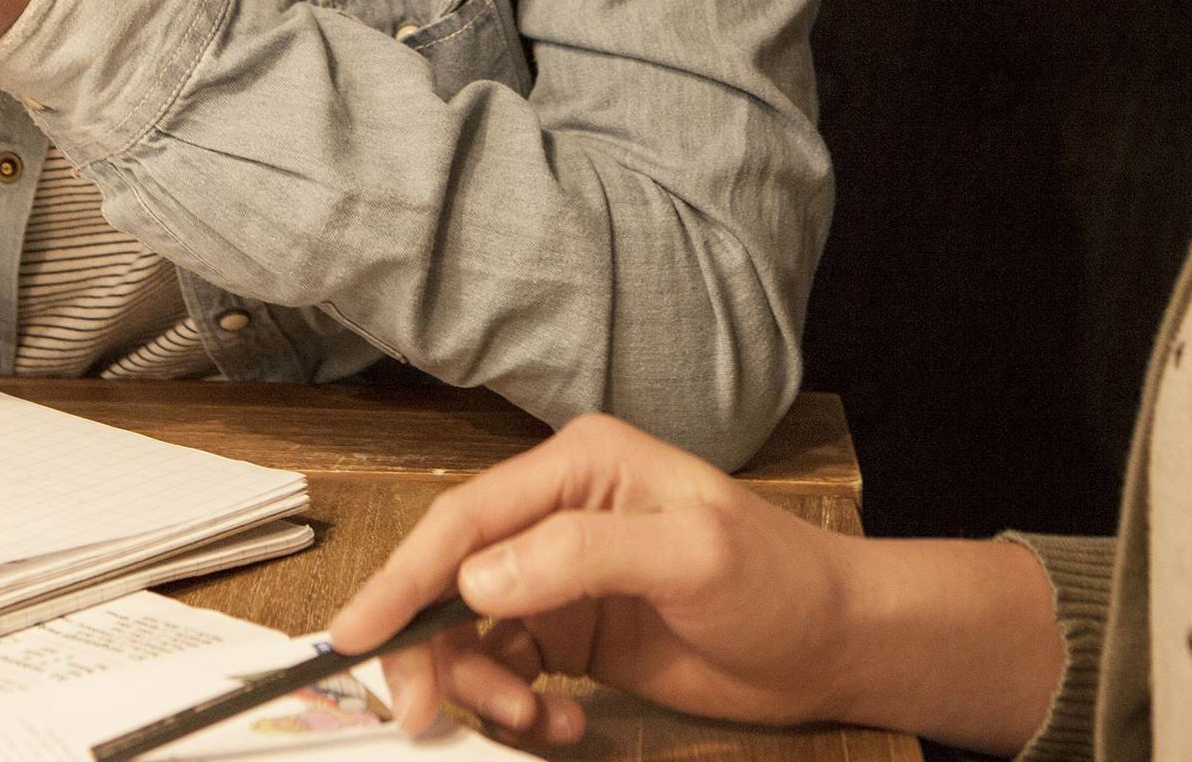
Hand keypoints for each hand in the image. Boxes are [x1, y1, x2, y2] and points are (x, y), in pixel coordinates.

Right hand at [326, 415, 858, 742]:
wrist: (834, 645)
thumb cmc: (778, 582)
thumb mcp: (692, 557)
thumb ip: (583, 557)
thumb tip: (478, 579)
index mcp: (577, 466)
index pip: (465, 518)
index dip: (403, 576)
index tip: (357, 636)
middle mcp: (556, 513)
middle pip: (450, 576)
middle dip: (429, 647)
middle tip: (421, 716)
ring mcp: (561, 575)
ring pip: (471, 632)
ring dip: (481, 686)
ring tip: (528, 722)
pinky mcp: (573, 632)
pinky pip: (508, 670)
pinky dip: (517, 707)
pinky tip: (563, 726)